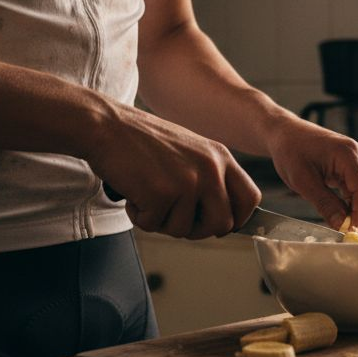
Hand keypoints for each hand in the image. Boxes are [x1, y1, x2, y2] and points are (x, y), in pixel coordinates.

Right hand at [86, 103, 260, 238]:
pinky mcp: (162, 194)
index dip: (237, 219)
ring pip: (185, 230)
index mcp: (220, 157)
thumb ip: (210, 178)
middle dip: (197, 230)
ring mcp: (188, 182)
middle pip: (222, 225)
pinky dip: (139, 216)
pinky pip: (154, 226)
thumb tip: (224, 218)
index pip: (251, 199)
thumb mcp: (190, 151)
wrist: (107, 126)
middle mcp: (210, 169)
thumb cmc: (142, 141)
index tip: (218, 224)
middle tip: (172, 216)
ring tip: (147, 194)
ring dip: (162, 222)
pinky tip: (133, 192)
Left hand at [267, 119, 357, 228]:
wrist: (286, 134)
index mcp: (349, 154)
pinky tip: (340, 211)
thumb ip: (324, 204)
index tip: (351, 233)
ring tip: (339, 221)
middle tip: (344, 231)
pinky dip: (355, 204)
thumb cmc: (291, 151)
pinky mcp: (357, 166)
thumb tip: (342, 225)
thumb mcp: (302, 181)